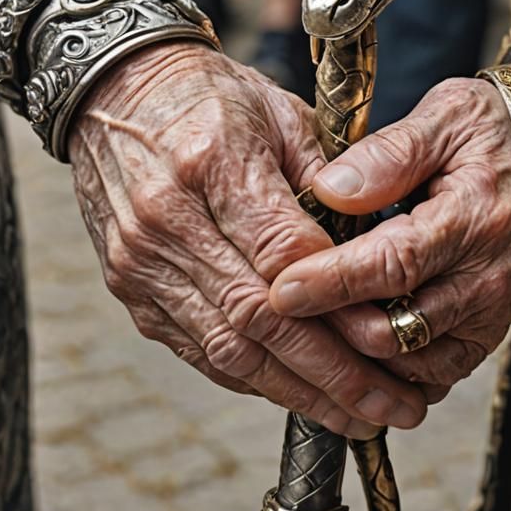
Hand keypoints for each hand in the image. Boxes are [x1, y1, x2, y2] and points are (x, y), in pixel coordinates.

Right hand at [69, 42, 427, 437]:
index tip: (393, 337)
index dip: (341, 306)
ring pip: (227, 348)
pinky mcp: (130, 288)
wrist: (116, 93)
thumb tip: (372, 254)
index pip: (284, 254)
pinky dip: (252, 378)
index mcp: (212, 161)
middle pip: (259, 318)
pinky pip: (197, 349)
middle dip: (332, 374)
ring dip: (297, 392)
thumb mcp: (282, 113)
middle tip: (394, 406)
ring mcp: (141, 261)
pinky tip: (299, 393)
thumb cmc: (213, 97)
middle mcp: (167, 219)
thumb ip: (328, 182)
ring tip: (357, 416)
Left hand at [270, 78, 510, 394]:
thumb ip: (388, 155)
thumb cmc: (499, 132)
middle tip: (288, 308)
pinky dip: (396, 369)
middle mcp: (487, 277)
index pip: (391, 265)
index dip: (331, 283)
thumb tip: (329, 190)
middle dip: (332, 327)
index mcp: (471, 218)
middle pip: (396, 330)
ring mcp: (493, 311)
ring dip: (359, 355)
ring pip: (413, 364)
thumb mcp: (446, 117)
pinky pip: (439, 372)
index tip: (281, 290)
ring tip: (316, 326)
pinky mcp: (493, 330)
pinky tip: (362, 346)